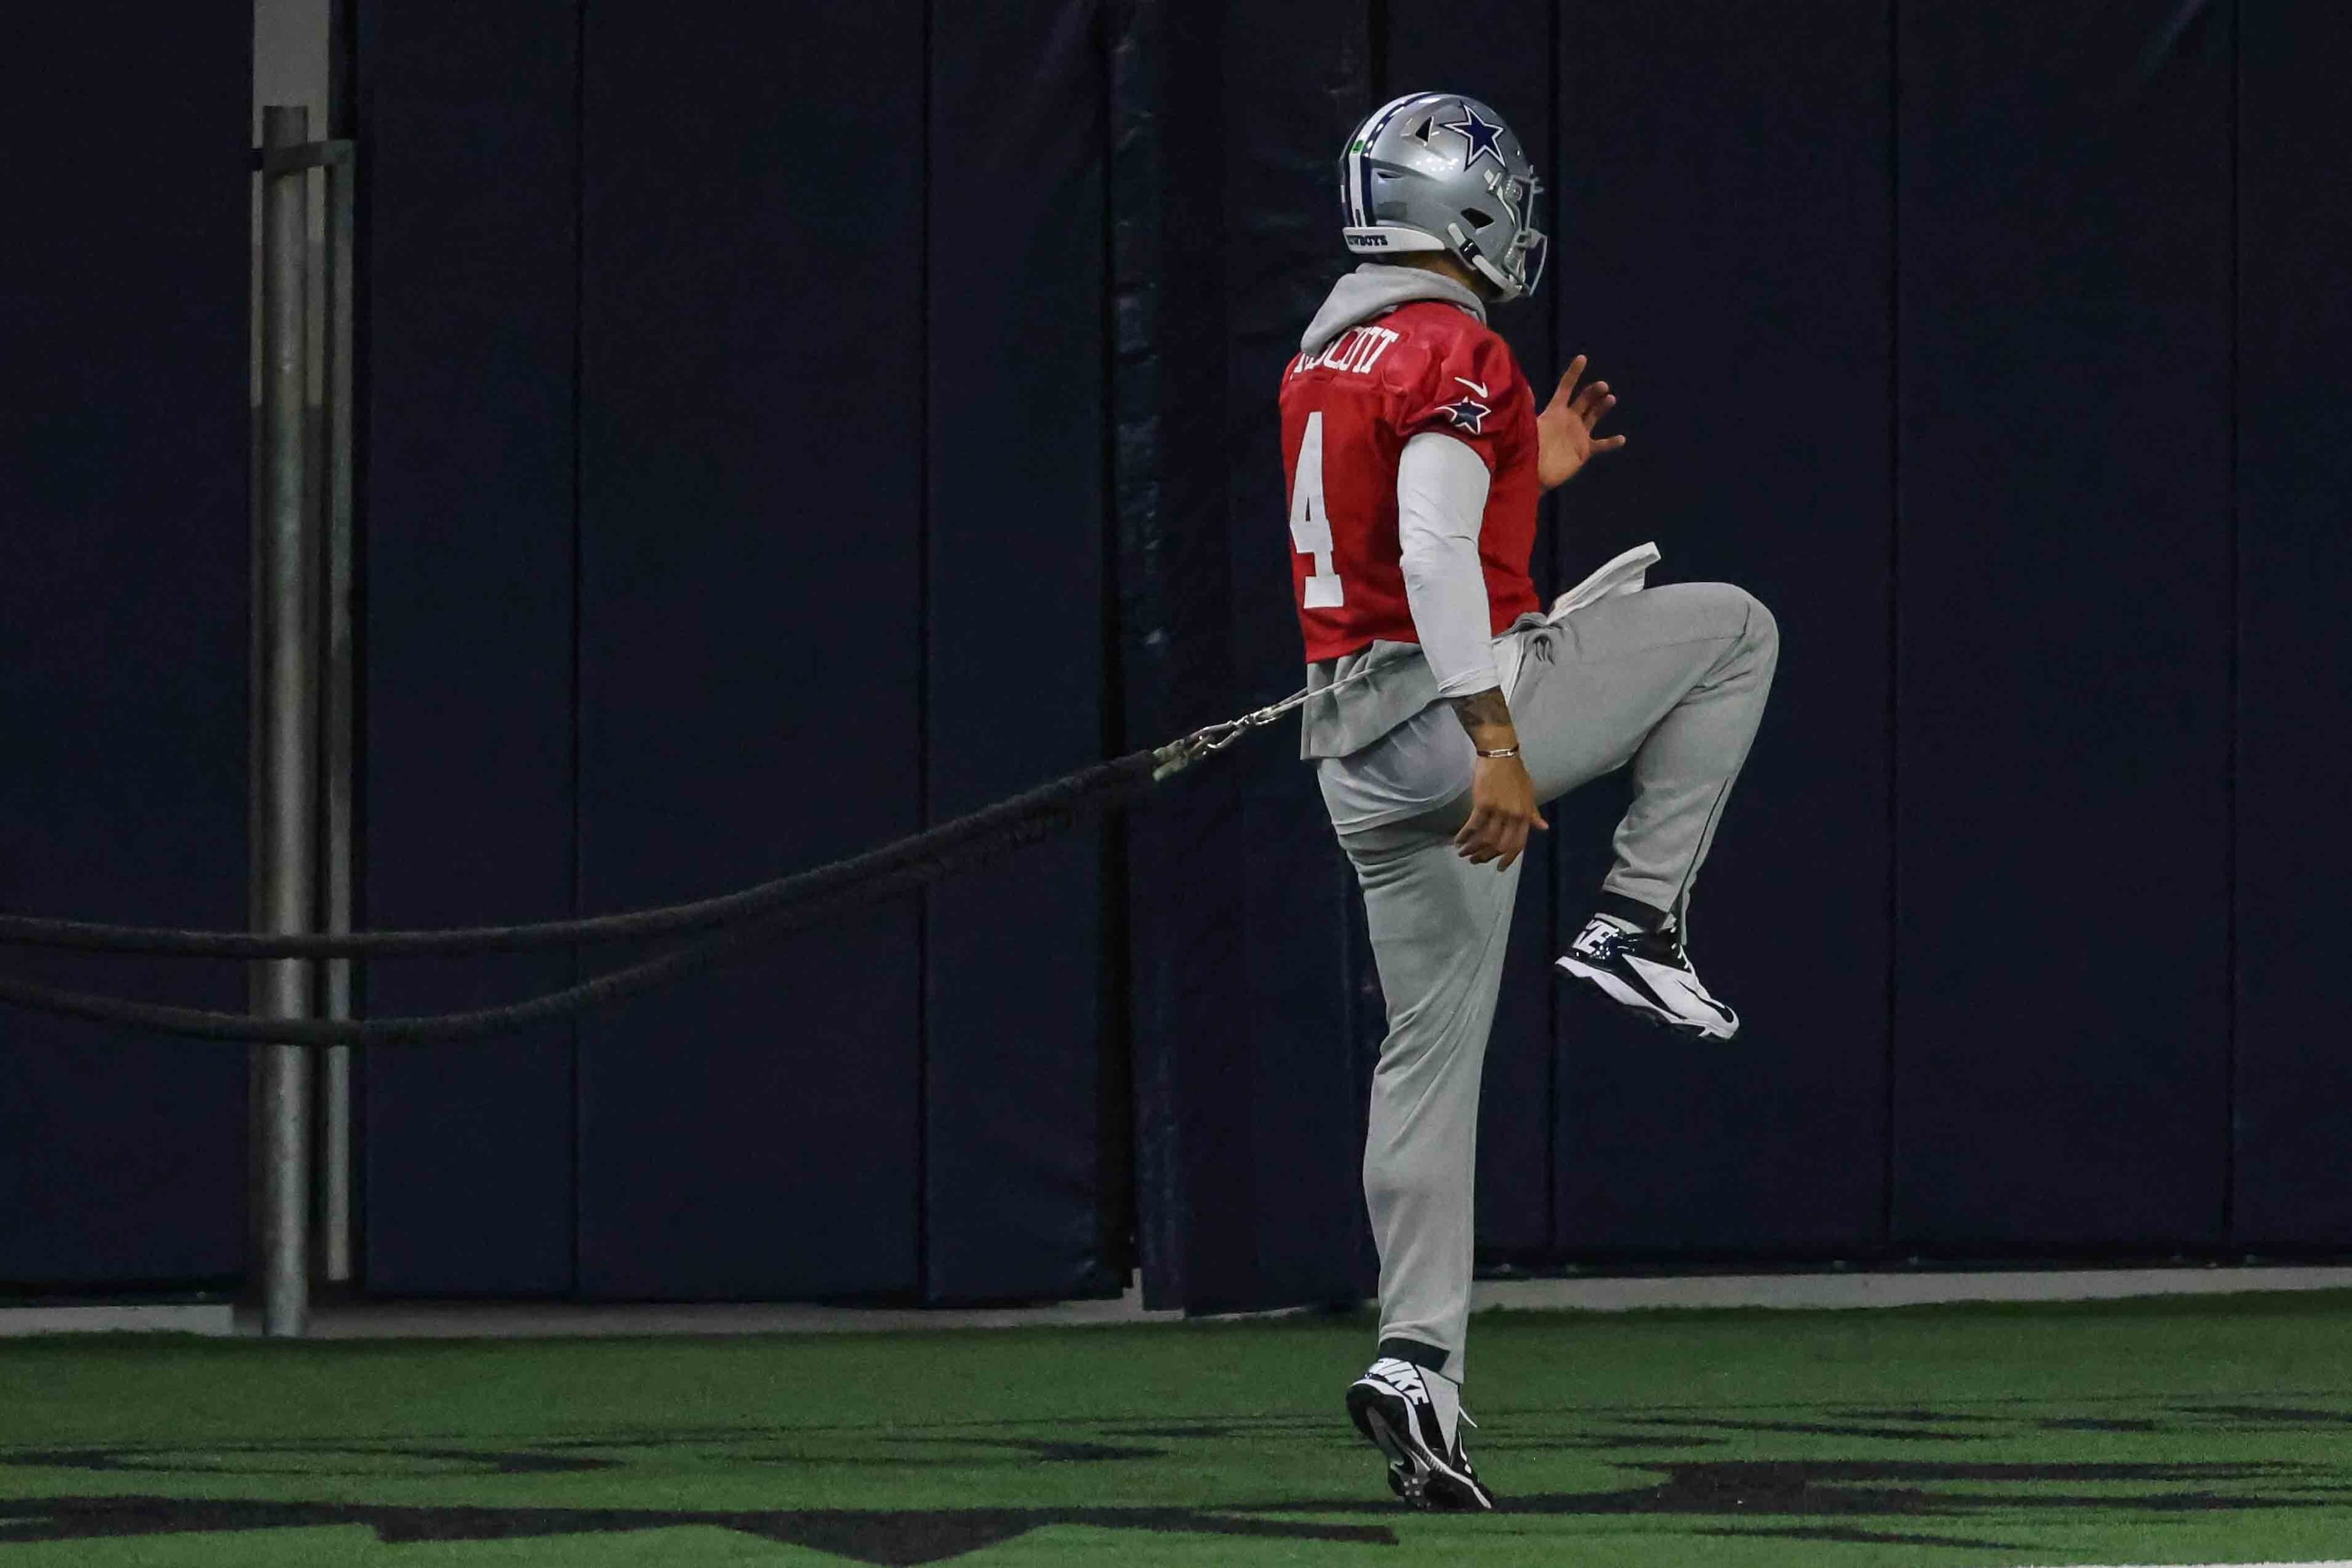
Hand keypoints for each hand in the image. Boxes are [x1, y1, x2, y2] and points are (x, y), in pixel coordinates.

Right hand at [1453, 753, 1548, 869]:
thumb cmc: (1515, 772)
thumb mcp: (1528, 794)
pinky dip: (1464, 836)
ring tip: (1463, 852)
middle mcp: (1514, 816)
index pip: (1519, 844)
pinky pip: (1473, 826)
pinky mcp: (1483, 804)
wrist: (1500, 755)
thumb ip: (1533, 813)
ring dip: (1472, 848)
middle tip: (1475, 861)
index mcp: (1526, 815)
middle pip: (1499, 845)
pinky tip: (1457, 840)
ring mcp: (1499, 811)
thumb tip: (1543, 827)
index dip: (1508, 858)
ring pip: (1485, 838)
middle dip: (1486, 856)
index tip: (1500, 868)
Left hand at [1537, 354, 1627, 489]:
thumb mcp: (1527, 425)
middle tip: (1602, 386)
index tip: (1582, 358)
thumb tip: (1522, 387)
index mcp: (1555, 411)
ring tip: (1610, 399)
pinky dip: (1611, 442)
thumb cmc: (1527, 448)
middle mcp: (1569, 419)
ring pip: (1594, 416)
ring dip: (1603, 406)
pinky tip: (1621, 439)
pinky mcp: (1584, 450)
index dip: (1573, 373)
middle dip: (1594, 391)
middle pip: (1584, 399)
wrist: (1532, 473)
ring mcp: (1578, 434)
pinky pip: (1601, 445)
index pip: (1566, 388)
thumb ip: (1528, 408)